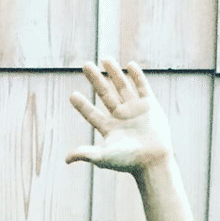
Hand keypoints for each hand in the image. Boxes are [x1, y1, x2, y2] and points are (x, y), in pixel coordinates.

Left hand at [67, 59, 173, 174]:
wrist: (153, 159)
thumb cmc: (128, 161)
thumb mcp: (103, 157)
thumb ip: (85, 154)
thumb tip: (66, 159)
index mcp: (109, 128)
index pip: (91, 114)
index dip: (82, 105)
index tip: (72, 95)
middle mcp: (120, 117)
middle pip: (105, 94)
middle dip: (95, 80)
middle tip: (85, 65)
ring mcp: (135, 110)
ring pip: (122, 87)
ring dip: (113, 73)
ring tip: (105, 59)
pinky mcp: (150, 105)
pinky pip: (143, 87)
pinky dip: (137, 76)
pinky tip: (129, 65)